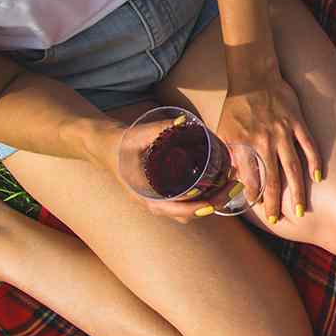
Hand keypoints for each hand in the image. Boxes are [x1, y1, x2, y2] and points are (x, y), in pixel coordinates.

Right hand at [86, 119, 239, 222]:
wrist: (100, 145)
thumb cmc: (117, 142)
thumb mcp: (135, 136)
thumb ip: (157, 129)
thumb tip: (183, 121)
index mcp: (145, 196)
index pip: (175, 211)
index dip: (197, 208)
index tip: (216, 200)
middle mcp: (153, 202)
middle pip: (189, 213)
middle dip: (214, 202)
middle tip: (235, 185)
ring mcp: (158, 199)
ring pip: (190, 209)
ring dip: (212, 200)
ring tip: (232, 183)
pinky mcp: (163, 193)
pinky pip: (187, 201)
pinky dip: (205, 195)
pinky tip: (219, 181)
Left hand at [217, 74, 322, 224]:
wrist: (254, 76)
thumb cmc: (236, 106)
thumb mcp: (224, 131)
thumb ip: (228, 155)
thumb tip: (231, 178)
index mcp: (244, 144)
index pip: (250, 178)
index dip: (254, 196)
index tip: (259, 210)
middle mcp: (264, 142)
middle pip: (272, 179)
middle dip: (275, 202)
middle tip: (279, 220)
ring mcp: (284, 133)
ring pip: (293, 168)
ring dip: (296, 190)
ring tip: (300, 208)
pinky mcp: (298, 123)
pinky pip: (309, 146)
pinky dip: (315, 162)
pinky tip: (318, 178)